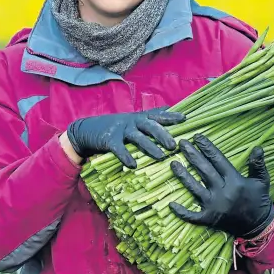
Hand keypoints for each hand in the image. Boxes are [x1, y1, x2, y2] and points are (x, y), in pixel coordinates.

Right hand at [66, 107, 185, 167]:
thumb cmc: (117, 126)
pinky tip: (133, 165)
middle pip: (150, 126)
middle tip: (174, 145)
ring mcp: (121, 130)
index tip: (184, 118)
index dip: (171, 117)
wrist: (89, 129)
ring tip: (160, 156)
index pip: (158, 116)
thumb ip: (150, 115)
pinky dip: (126, 156)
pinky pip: (119, 148)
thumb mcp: (133, 118)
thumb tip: (169, 108)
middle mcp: (132, 122)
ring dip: (150, 147)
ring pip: (138, 137)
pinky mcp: (109, 140)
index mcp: (140, 117)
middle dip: (163, 135)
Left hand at [169, 133, 273, 237]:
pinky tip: (171, 203)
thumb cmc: (259, 200)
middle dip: (192, 155)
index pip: (217, 160)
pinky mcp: (209, 219)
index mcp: (234, 180)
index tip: (197, 137)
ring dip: (183, 176)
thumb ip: (258, 164)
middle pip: (204, 170)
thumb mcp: (262, 181)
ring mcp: (214, 206)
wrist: (258, 227)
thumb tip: (258, 147)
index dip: (207, 147)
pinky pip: (193, 215)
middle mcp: (222, 192)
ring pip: (194, 188)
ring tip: (173, 163)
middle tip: (181, 143)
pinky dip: (182, 211)